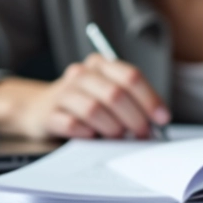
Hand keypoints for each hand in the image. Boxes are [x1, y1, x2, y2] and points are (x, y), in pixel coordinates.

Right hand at [17, 54, 169, 139]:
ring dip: (112, 128)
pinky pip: (72, 125)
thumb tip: (156, 124)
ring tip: (118, 137)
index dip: (150, 99)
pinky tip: (92, 136)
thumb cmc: (84, 103)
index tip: (162, 119)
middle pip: (115, 94)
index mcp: (100, 64)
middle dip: (134, 118)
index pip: (130, 76)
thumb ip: (131, 103)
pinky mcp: (49, 113)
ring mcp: (63, 92)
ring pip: (94, 109)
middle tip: (143, 135)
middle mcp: (81, 74)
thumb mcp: (107, 95)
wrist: (39, 109)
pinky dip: (87, 133)